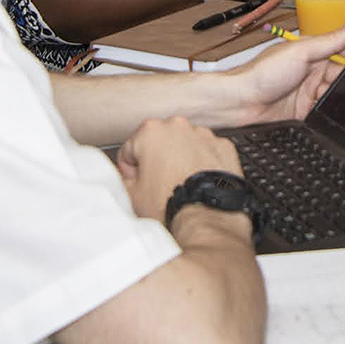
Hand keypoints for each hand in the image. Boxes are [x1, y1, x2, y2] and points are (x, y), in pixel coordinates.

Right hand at [116, 115, 243, 223]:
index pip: (130, 149)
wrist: (206, 217)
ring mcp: (204, 135)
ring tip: (180, 186)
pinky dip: (203, 164)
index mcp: (151, 131)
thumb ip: (119, 179)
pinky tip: (198, 182)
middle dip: (156, 162)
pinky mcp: (224, 146)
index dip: (131, 170)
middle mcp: (179, 126)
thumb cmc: (170, 204)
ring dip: (180, 160)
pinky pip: (207, 152)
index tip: (137, 182)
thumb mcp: (130, 195)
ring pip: (184, 146)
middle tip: (158, 186)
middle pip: (159, 144)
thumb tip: (122, 177)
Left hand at [211, 21, 344, 125]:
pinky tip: (336, 111)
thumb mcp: (300, 52)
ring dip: (341, 95)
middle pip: (342, 73)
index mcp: (311, 52)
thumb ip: (328, 41)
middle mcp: (311, 71)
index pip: (342, 49)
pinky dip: (331, 111)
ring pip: (336, 93)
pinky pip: (325, 111)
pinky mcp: (304, 111)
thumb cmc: (262, 73)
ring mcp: (308, 92)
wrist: (241, 103)